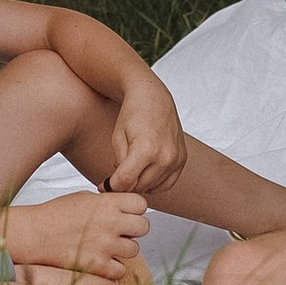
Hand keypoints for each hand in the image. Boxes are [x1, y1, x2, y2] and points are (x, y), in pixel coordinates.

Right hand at [11, 188, 151, 280]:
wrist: (34, 234)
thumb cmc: (55, 214)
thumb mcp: (84, 197)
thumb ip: (108, 202)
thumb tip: (126, 208)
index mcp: (107, 203)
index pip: (141, 204)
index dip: (134, 209)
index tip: (125, 213)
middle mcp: (110, 223)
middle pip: (144, 227)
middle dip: (133, 229)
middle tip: (119, 231)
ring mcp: (105, 245)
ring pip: (135, 250)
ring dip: (123, 249)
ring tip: (106, 246)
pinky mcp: (98, 266)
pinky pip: (121, 270)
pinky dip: (113, 268)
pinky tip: (101, 260)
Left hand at [103, 69, 186, 197]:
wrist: (153, 97)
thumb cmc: (133, 114)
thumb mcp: (117, 138)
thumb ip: (118, 165)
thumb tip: (118, 186)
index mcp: (146, 149)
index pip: (125, 181)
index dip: (111, 186)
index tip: (103, 186)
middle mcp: (165, 156)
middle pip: (139, 186)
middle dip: (124, 184)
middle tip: (115, 177)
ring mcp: (176, 159)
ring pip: (152, 187)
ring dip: (139, 184)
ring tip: (130, 171)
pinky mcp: (182, 160)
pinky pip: (167, 184)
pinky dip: (154, 184)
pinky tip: (144, 175)